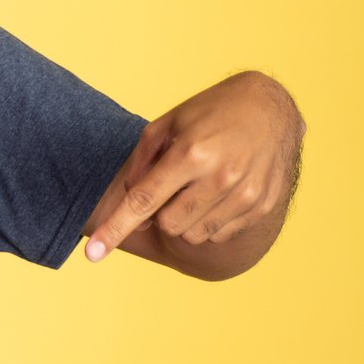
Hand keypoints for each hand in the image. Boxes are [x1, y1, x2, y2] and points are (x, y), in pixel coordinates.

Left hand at [87, 71, 302, 263]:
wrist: (271, 108)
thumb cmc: (209, 113)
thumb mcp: (167, 124)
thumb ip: (141, 165)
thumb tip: (130, 207)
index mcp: (191, 152)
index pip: (144, 200)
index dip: (116, 228)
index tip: (92, 255)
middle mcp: (221, 176)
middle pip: (168, 224)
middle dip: (160, 213)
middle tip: (173, 185)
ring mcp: (246, 194)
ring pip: (193, 234)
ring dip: (185, 219)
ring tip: (198, 186)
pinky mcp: (263, 206)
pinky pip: (219, 234)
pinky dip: (210, 221)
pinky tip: (221, 192)